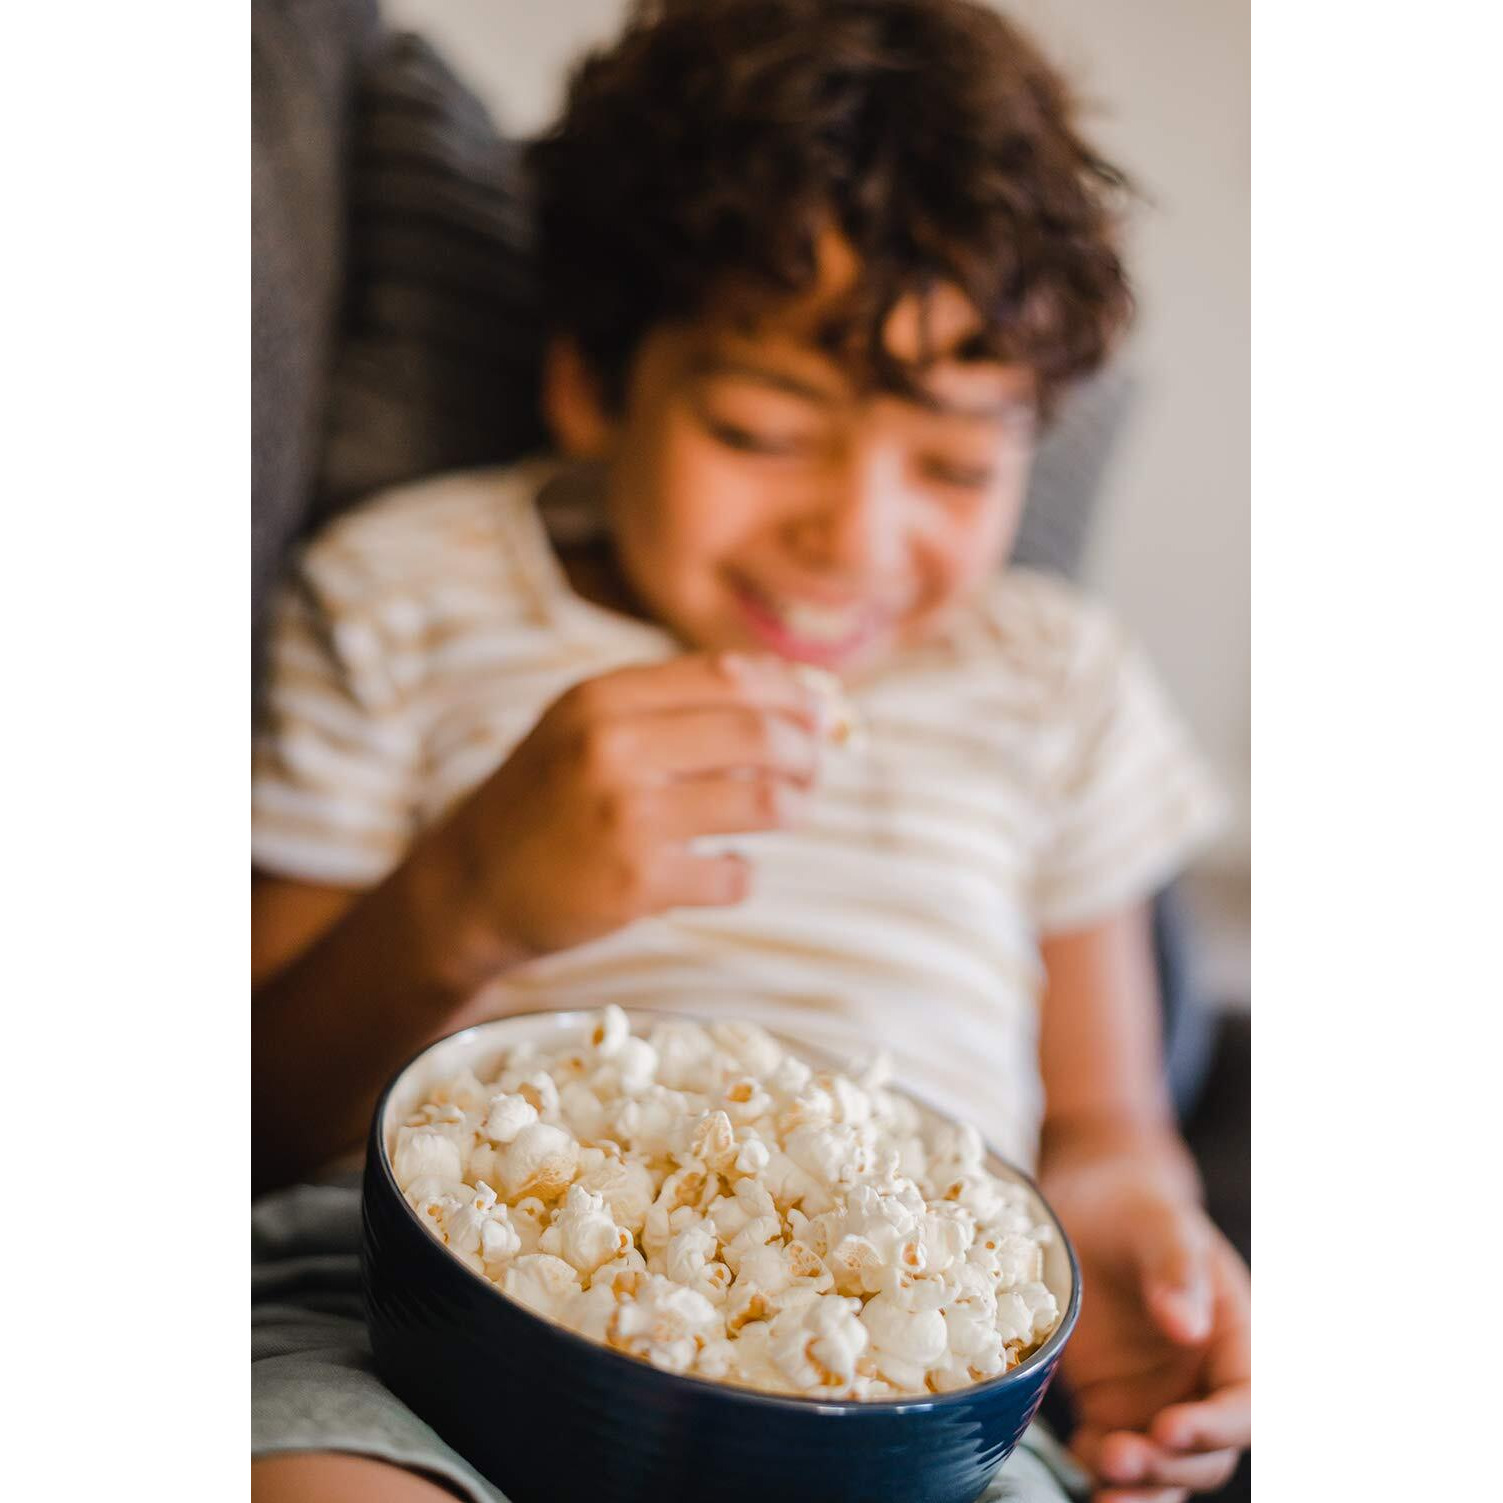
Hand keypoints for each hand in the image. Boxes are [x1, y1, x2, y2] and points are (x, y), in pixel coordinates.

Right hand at [434, 651, 823, 972]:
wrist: (470, 885)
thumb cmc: (545, 799)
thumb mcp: (584, 726)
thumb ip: (668, 704)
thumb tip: (790, 693)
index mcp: (603, 697)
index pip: (728, 676)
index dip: (791, 693)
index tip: (820, 711)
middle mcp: (613, 747)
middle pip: (757, 734)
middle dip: (805, 752)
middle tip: (813, 768)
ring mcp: (625, 817)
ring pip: (761, 801)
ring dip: (792, 807)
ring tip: (789, 812)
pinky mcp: (636, 884)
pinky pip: (732, 875)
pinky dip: (742, 874)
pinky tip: (727, 870)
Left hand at [1045, 1161, 1249, 1502]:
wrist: (1090, 1206)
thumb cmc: (1137, 1209)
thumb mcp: (1160, 1226)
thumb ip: (1177, 1270)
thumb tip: (1189, 1329)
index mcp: (1235, 1340)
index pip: (1245, 1403)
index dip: (1215, 1426)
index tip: (1170, 1427)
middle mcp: (1201, 1382)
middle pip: (1207, 1454)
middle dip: (1170, 1467)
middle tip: (1118, 1459)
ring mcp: (1157, 1399)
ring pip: (1166, 1470)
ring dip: (1140, 1487)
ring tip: (1100, 1484)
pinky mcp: (1110, 1406)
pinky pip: (1113, 1455)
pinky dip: (1098, 1471)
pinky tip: (1075, 1461)